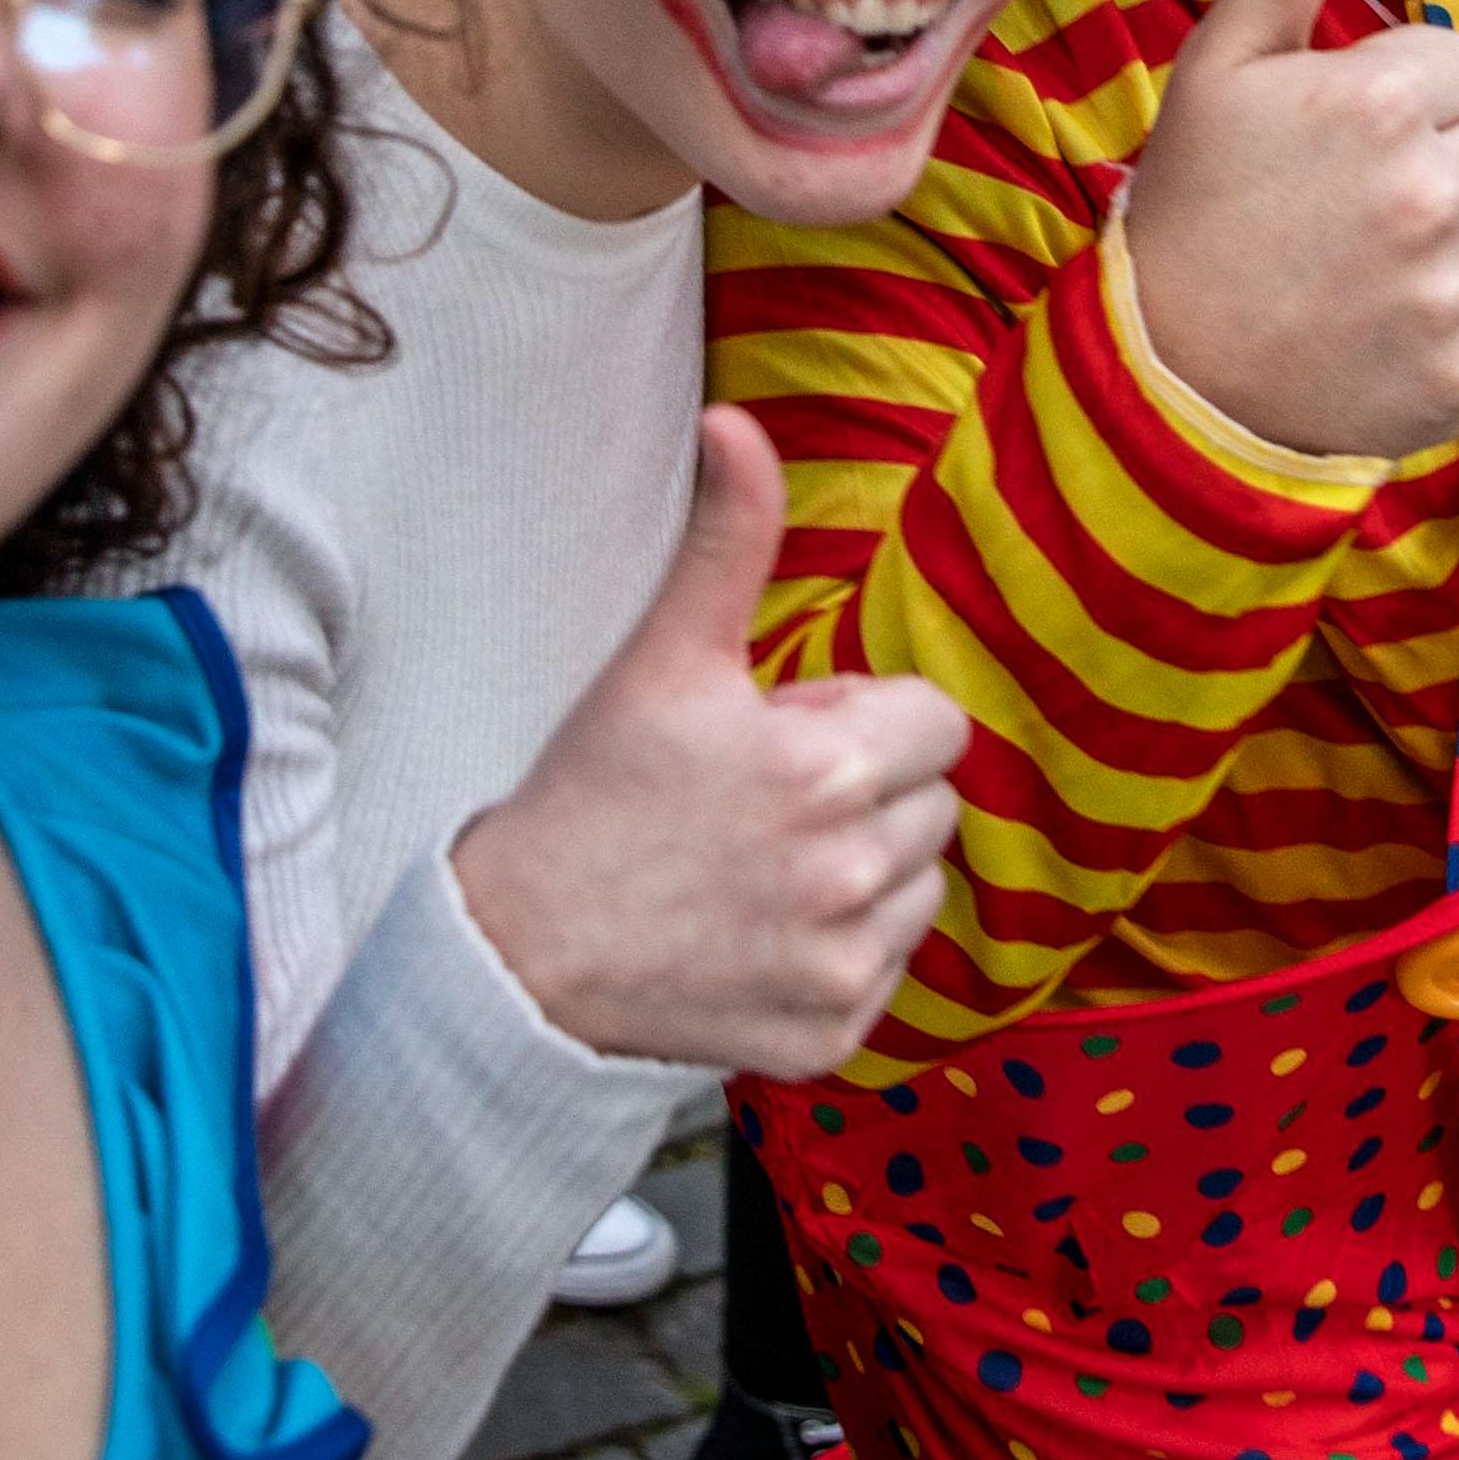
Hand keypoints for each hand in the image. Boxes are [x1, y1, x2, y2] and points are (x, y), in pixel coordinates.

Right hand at [454, 409, 969, 1075]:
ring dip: (868, 871)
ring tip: (767, 866)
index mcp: (828, 771)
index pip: (938, 722)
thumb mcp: (663, 659)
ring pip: (922, 888)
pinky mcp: (831, 1036)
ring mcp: (843, 965)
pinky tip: (763, 934)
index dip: (866, 718)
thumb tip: (738, 423)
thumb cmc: (595, 793)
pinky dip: (843, 953)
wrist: (520, 954)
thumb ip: (727, 539)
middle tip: (766, 800)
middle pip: (936, 804)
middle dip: (872, 791)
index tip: (788, 734)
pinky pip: (889, 971)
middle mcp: (850, 875)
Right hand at [1119, 0, 1458, 460]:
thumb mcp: (1220, 71)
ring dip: (1446, 244)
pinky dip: (1458, 325)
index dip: (1401, 95)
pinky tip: (1382, 327)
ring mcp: (1454, 286)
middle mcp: (1432, 189)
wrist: (1167, 378)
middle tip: (1345, 206)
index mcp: (1380, 101)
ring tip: (1356, 270)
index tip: (1339, 136)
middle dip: (1433, 163)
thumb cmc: (1192, 207)